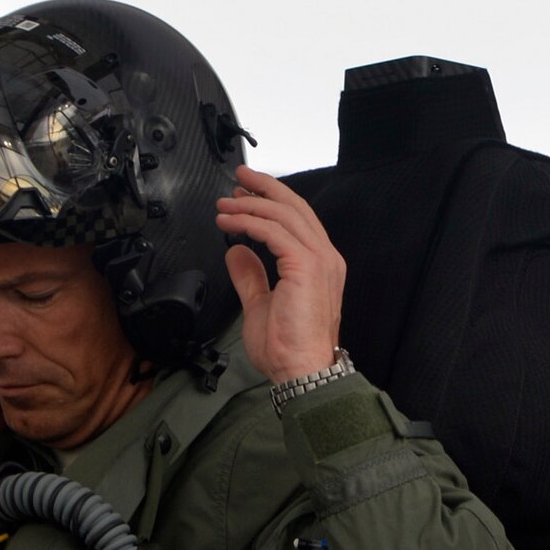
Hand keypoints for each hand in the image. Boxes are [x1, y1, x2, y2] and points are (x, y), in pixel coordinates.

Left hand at [216, 165, 345, 383]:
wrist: (302, 370)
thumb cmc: (289, 349)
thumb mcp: (261, 305)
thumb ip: (251, 277)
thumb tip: (237, 253)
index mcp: (320, 265)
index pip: (298, 220)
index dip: (272, 201)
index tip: (245, 194)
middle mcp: (325, 257)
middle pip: (295, 207)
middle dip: (264, 189)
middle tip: (238, 179)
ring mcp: (319, 260)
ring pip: (283, 215)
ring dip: (250, 205)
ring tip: (224, 205)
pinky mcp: (305, 266)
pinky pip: (273, 231)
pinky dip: (249, 222)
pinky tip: (229, 223)